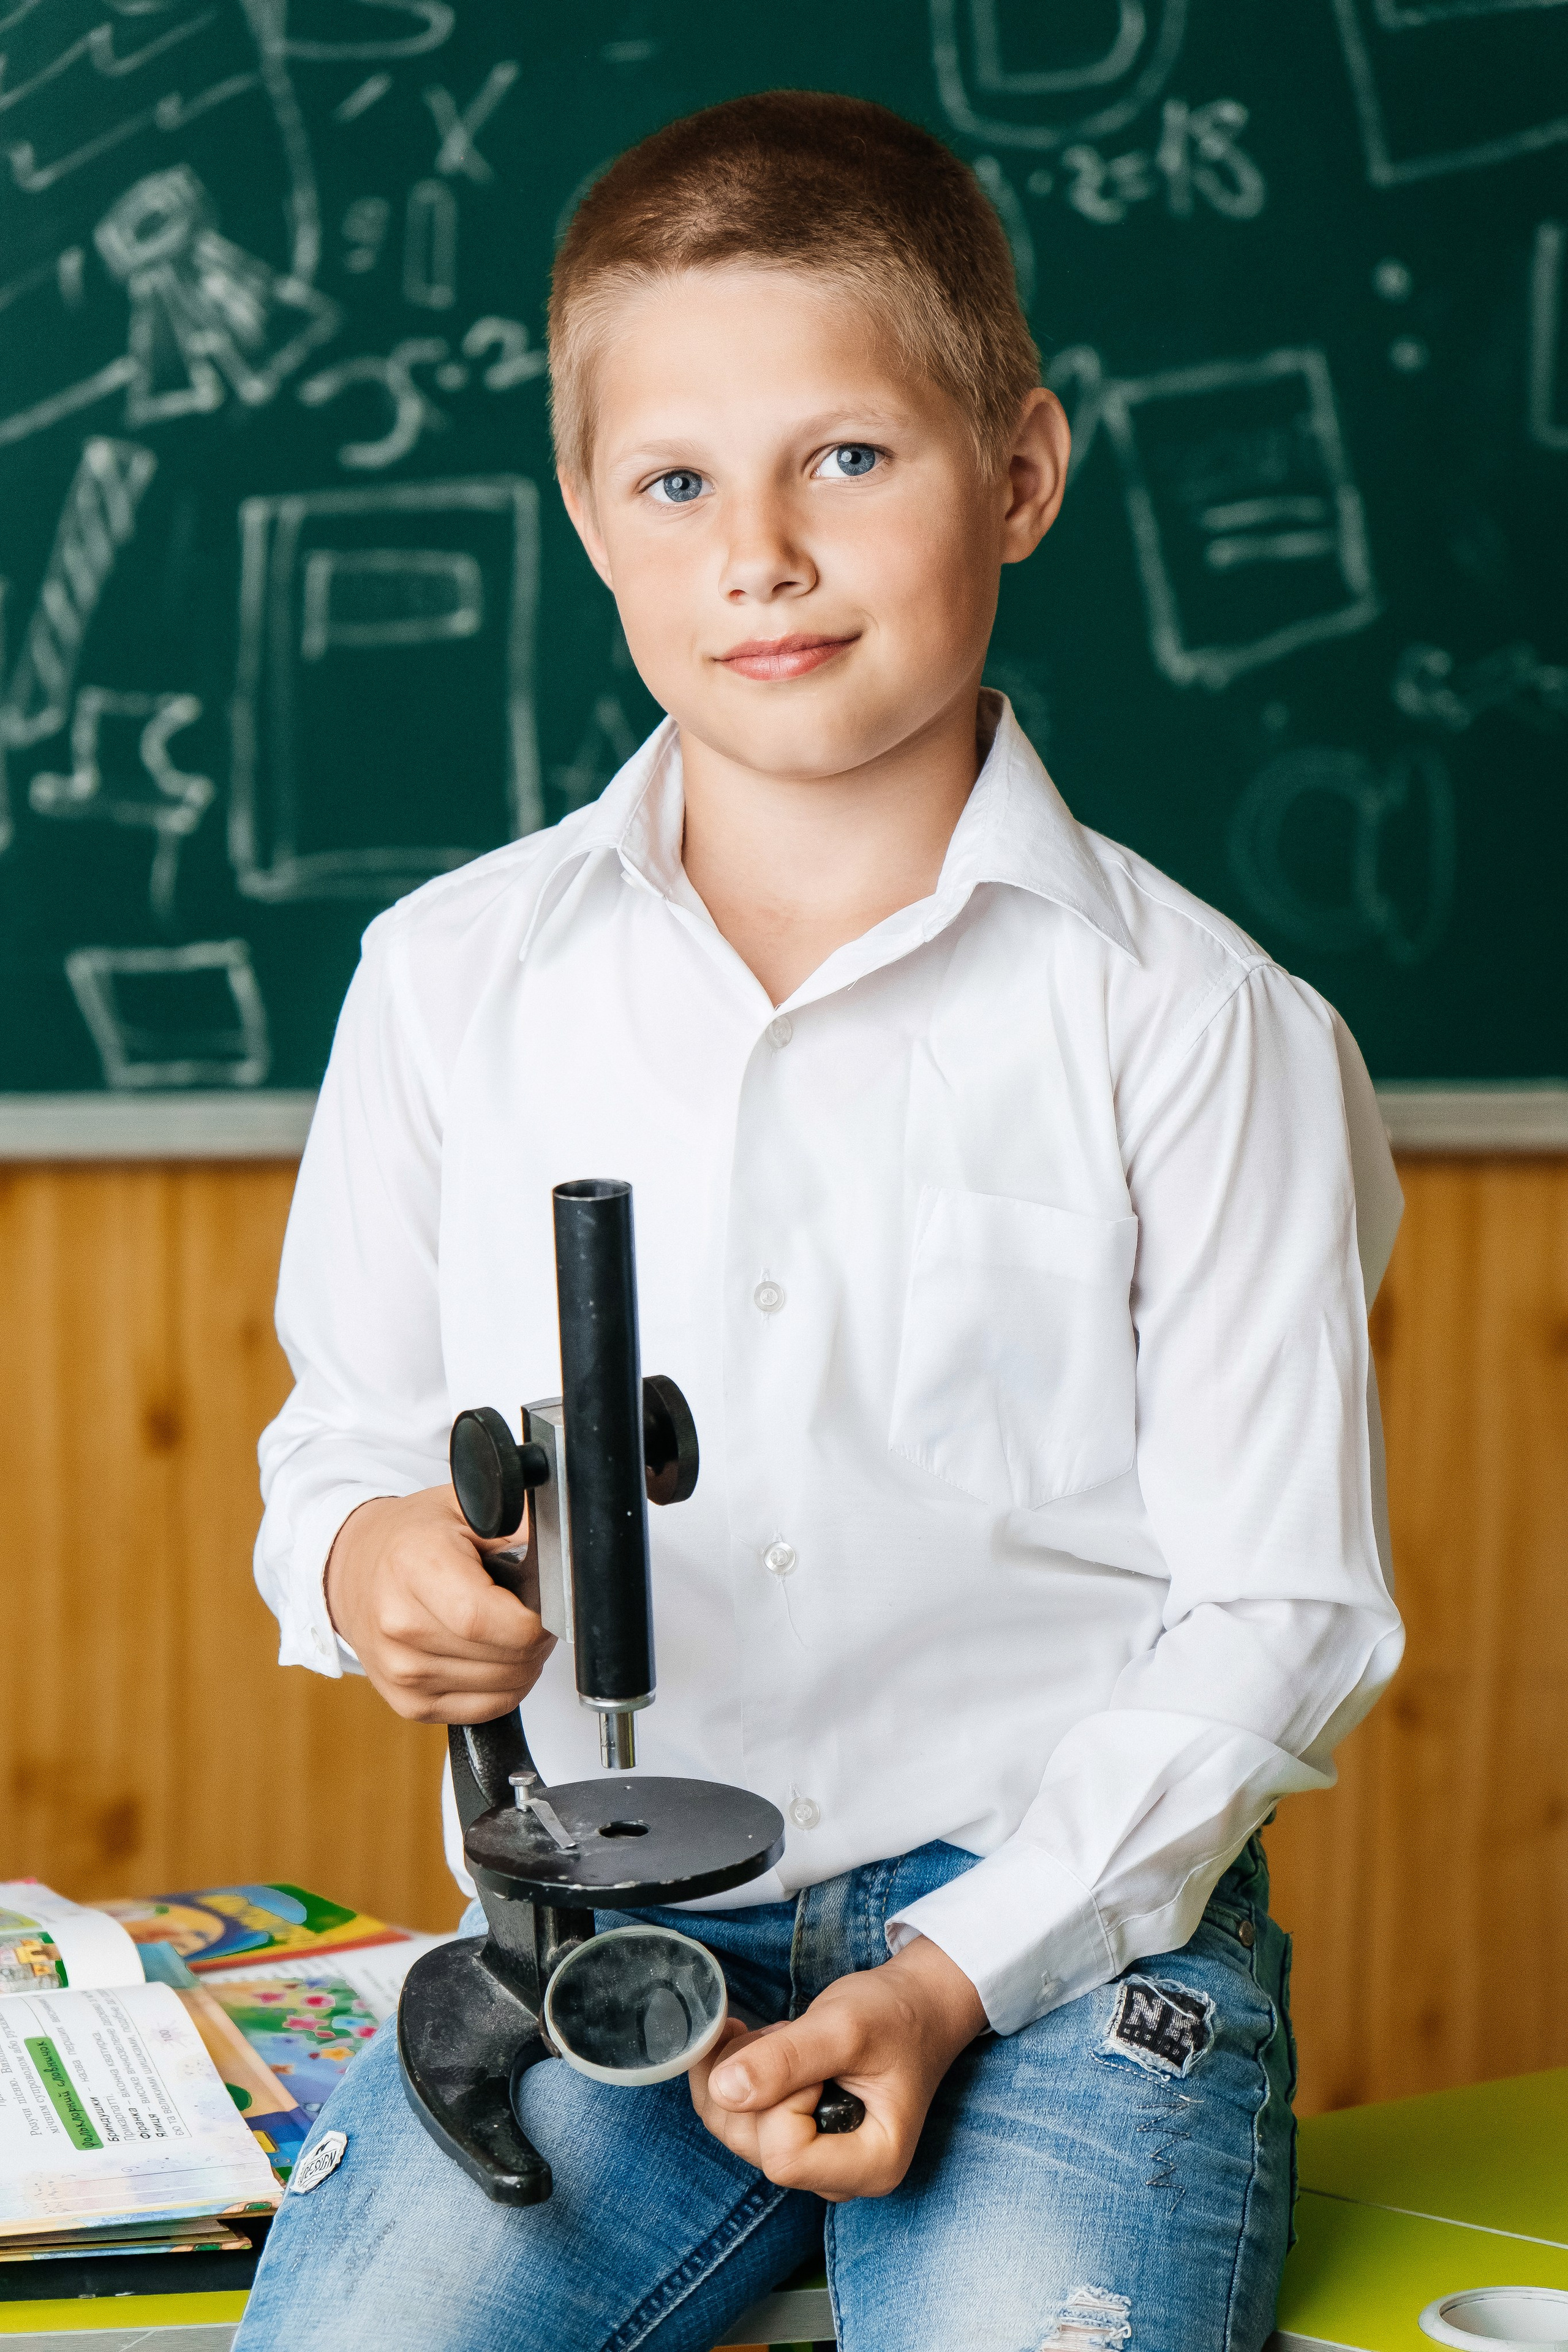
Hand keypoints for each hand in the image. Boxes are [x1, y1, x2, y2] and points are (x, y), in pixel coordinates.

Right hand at [324, 1485, 554, 1723]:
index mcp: (414, 1566)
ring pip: (504, 1688)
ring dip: (525, 1662)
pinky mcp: (409, 1704)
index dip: (533, 1620)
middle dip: (537, 1639)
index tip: (543, 1603)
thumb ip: (518, 1520)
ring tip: (508, 1628)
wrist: (354, 1570)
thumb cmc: (412, 1538)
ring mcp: (401, 1671)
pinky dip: (505, 1686)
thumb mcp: (464, 1506)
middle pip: (505, 1658)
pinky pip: (486, 1709)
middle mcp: (400, 1624)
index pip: (485, 1619)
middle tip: (530, 1611)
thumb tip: (564, 1541)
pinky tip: (492, 1654)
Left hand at [688, 1933, 986, 2199]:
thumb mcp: (844, 2027)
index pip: (786, 2156)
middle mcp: (839, 2179)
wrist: (915, 2008)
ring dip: (740, 2072)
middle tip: (794, 2036)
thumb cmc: (894, 2016)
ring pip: (736, 2132)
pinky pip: (736, 2120)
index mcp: (871, 2165)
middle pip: (755, 2146)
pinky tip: (755, 2043)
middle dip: (756, 2081)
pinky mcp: (796, 2143)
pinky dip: (730, 2076)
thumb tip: (724, 2089)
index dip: (784, 2099)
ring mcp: (815, 2164)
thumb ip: (786, 2061)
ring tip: (785, 2038)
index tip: (818, 2061)